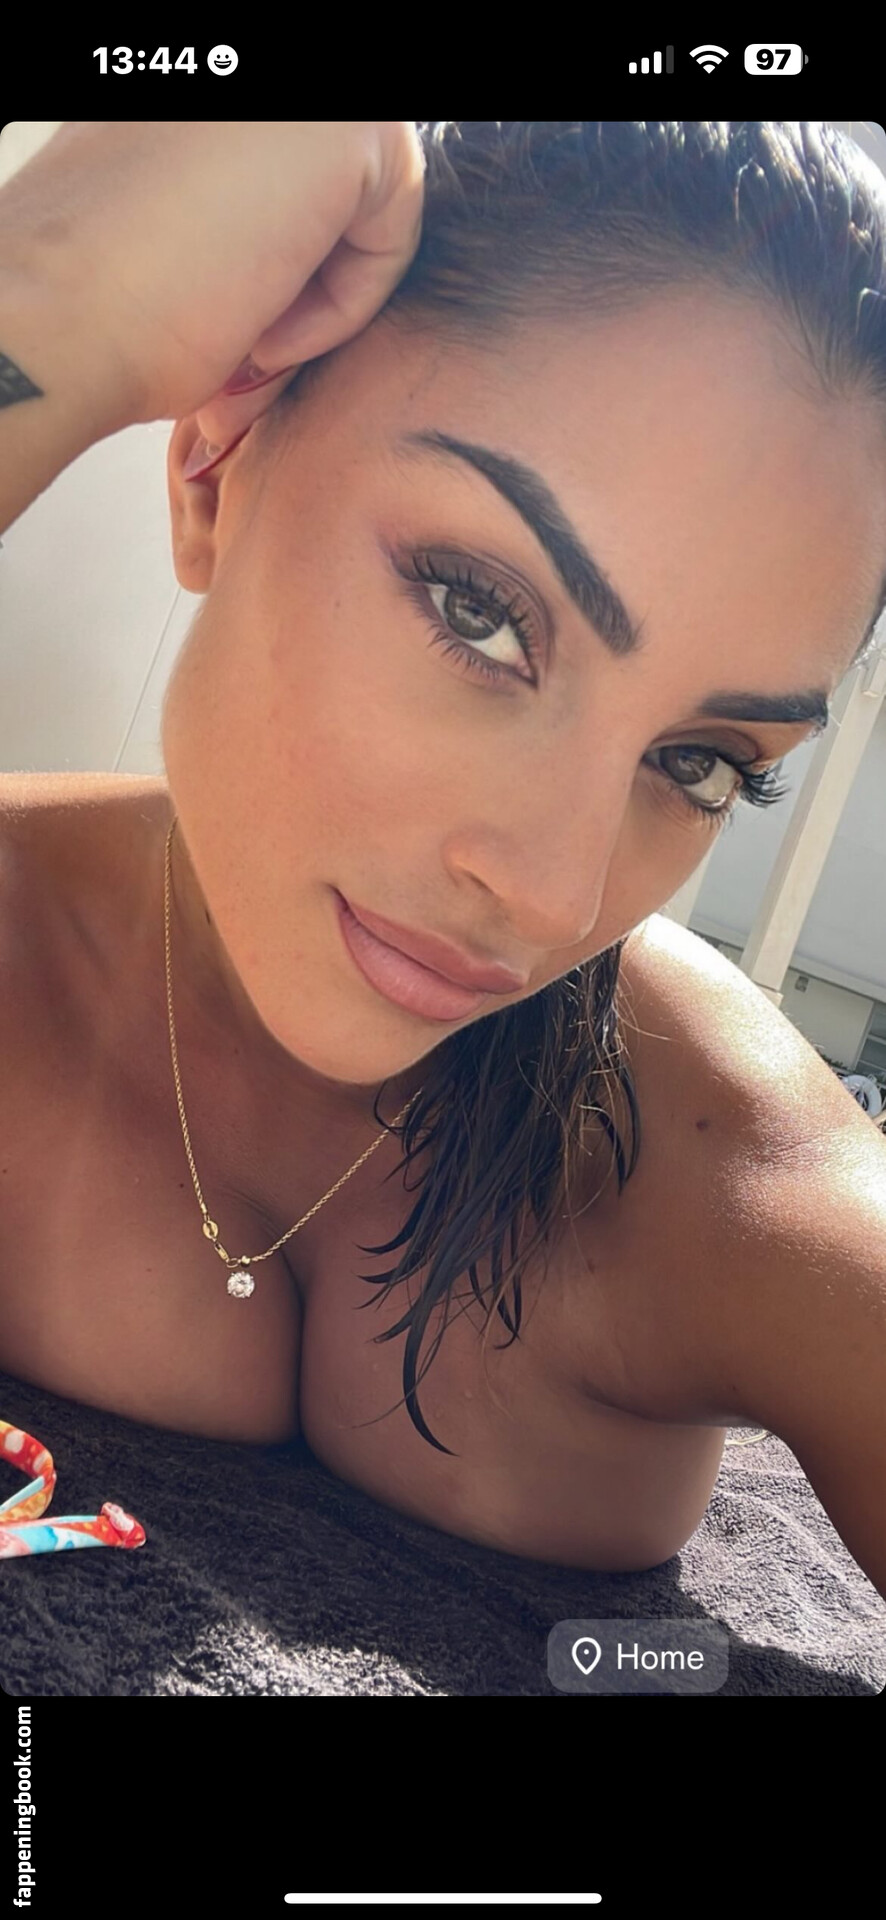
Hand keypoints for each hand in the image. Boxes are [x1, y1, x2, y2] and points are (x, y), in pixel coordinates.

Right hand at [12, 121, 424, 448]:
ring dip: (322, 294)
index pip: (293, 170)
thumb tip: (301, 251)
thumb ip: (250, 209)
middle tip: (243, 349)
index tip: (229, 320)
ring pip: (368, 201)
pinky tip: (263, 330)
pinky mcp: (341, 125)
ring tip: (245, 342)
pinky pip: (394, 227)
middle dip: (308, 278)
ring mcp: (297, 94)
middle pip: (338, 182)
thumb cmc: (97, 308)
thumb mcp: (189, 229)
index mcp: (201, 88)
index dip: (281, 260)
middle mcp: (239, 67)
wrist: (53, 326)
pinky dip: (344, 305)